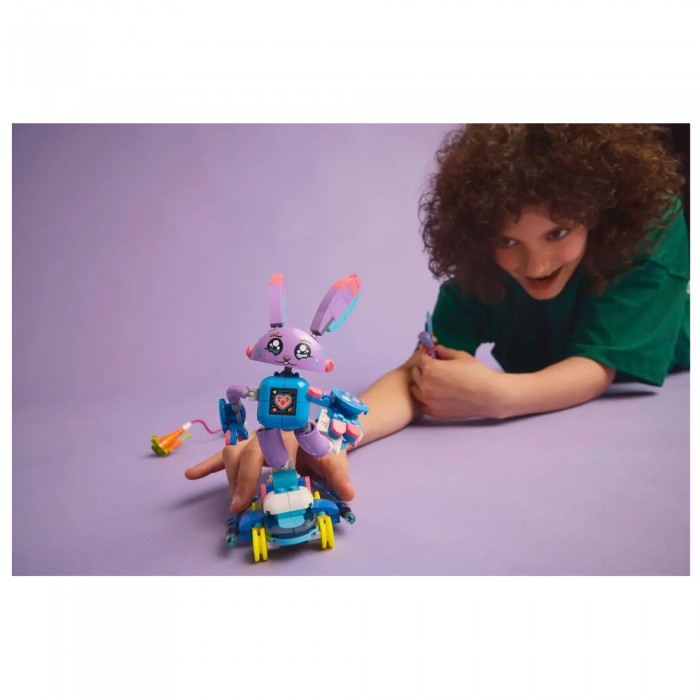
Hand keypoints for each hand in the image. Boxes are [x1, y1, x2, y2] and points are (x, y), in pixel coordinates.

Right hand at [184, 431, 354, 512]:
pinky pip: (223, 454)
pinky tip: (191, 475)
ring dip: (231, 476)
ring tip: (234, 500)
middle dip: (243, 478)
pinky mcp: (246, 447)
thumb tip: (349, 494)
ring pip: (234, 451)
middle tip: (239, 505)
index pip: (278, 450)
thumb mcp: (335, 460)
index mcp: (292, 433)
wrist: (320, 433)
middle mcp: (269, 433)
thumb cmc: (325, 447)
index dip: (272, 470)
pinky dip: (207, 465)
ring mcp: (255, 439)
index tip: (262, 493)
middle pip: (249, 451)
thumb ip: (340, 476)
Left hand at [409, 345, 508, 419]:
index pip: (420, 360)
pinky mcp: (434, 412)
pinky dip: (426, 399)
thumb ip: (445, 351)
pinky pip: (422, 403)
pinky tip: (438, 396)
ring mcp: (428, 400)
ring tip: (437, 384)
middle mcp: (425, 384)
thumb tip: (437, 349)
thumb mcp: (461, 356)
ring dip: (422, 385)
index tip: (435, 360)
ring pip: (415, 390)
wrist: (488, 395)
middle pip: (415, 374)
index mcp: (430, 368)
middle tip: (436, 372)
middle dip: (423, 370)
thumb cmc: (476, 373)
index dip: (429, 358)